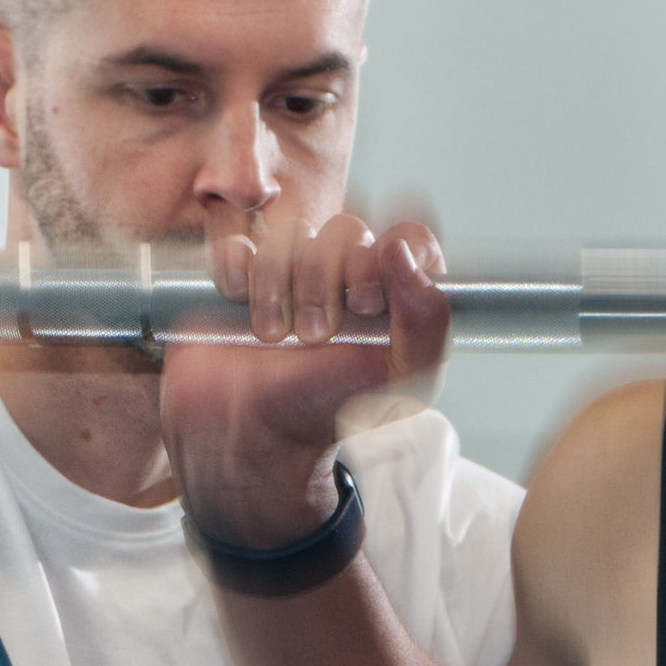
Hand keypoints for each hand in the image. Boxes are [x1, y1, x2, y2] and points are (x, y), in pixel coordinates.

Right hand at [167, 197, 446, 545]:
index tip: (367, 302)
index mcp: (392, 288)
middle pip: (344, 229)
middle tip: (316, 335)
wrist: (253, 436)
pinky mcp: (240, 268)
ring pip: (290, 229)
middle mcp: (344, 269)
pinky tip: (238, 300)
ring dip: (278, 285)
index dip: (388, 257)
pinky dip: (237, 266)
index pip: (407, 235)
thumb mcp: (402, 380)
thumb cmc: (330, 411)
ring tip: (275, 336)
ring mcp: (291, 265)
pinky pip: (237, 234)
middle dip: (326, 282)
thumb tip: (400, 250)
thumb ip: (428, 319)